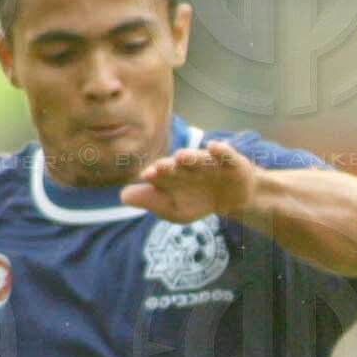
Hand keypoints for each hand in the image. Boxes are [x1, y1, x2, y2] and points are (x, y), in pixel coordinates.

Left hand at [122, 141, 261, 223]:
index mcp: (173, 175)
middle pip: (178, 166)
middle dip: (170, 166)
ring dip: (191, 157)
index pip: (161, 175)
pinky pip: (226, 155)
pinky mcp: (232, 163)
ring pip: (199, 159)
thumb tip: (123, 197)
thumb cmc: (199, 201)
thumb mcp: (175, 209)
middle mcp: (189, 166)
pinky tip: (214, 147)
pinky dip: (221, 150)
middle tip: (161, 168)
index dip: (154, 175)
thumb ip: (152, 202)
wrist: (233, 200)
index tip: (147, 176)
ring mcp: (210, 163)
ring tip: (182, 156)